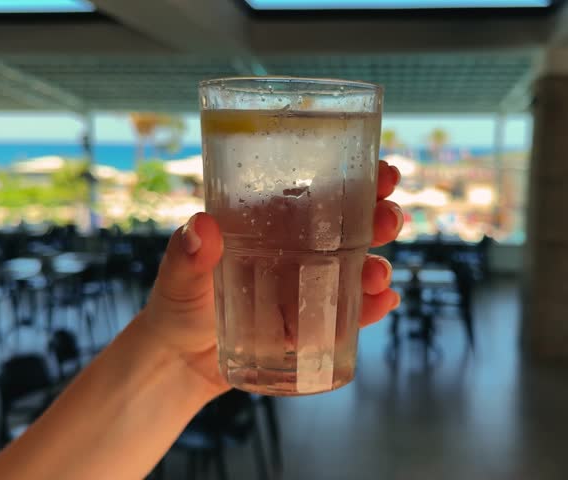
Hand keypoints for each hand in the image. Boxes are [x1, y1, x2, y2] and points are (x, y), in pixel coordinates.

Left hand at [139, 159, 403, 397]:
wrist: (179, 363)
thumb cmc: (177, 305)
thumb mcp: (178, 275)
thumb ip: (186, 255)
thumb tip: (201, 226)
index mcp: (271, 223)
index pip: (321, 191)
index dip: (358, 178)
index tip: (385, 173)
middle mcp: (297, 251)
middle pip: (350, 227)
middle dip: (379, 219)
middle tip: (390, 220)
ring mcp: (307, 289)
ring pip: (355, 269)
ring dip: (376, 267)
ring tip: (378, 276)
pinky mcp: (311, 325)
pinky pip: (348, 314)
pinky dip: (368, 308)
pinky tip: (381, 304)